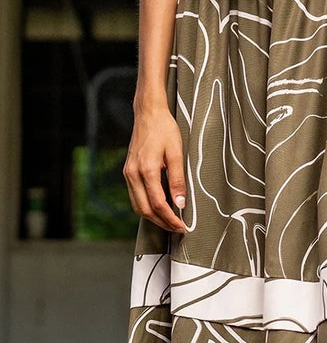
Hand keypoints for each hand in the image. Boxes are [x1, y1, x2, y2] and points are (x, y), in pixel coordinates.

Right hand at [123, 104, 186, 234]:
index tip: (182, 226)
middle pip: (144, 209)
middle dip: (161, 222)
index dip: (170, 219)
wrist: (148, 113)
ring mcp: (128, 173)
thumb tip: (181, 204)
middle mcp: (133, 174)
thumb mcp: (176, 153)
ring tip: (170, 221)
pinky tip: (159, 207)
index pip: (158, 204)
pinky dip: (146, 206)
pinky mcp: (128, 171)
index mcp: (146, 170)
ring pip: (137, 205)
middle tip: (177, 228)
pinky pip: (135, 196)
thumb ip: (178, 180)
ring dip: (153, 217)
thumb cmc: (164, 129)